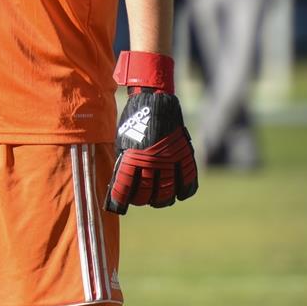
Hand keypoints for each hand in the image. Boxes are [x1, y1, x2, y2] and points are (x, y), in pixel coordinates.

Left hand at [105, 51, 197, 213]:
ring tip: (157, 198)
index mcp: (132, 158)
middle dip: (140, 200)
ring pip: (167, 193)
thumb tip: (122, 185)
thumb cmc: (133, 120)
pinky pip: (188, 181)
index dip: (120, 201)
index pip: (125, 190)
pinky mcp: (183, 155)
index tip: (119, 206)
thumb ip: (124, 164)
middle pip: (146, 195)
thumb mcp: (122, 141)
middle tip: (139, 198)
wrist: (154, 99)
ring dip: (161, 200)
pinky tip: (178, 193)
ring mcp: (170, 159)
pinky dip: (184, 191)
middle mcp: (151, 162)